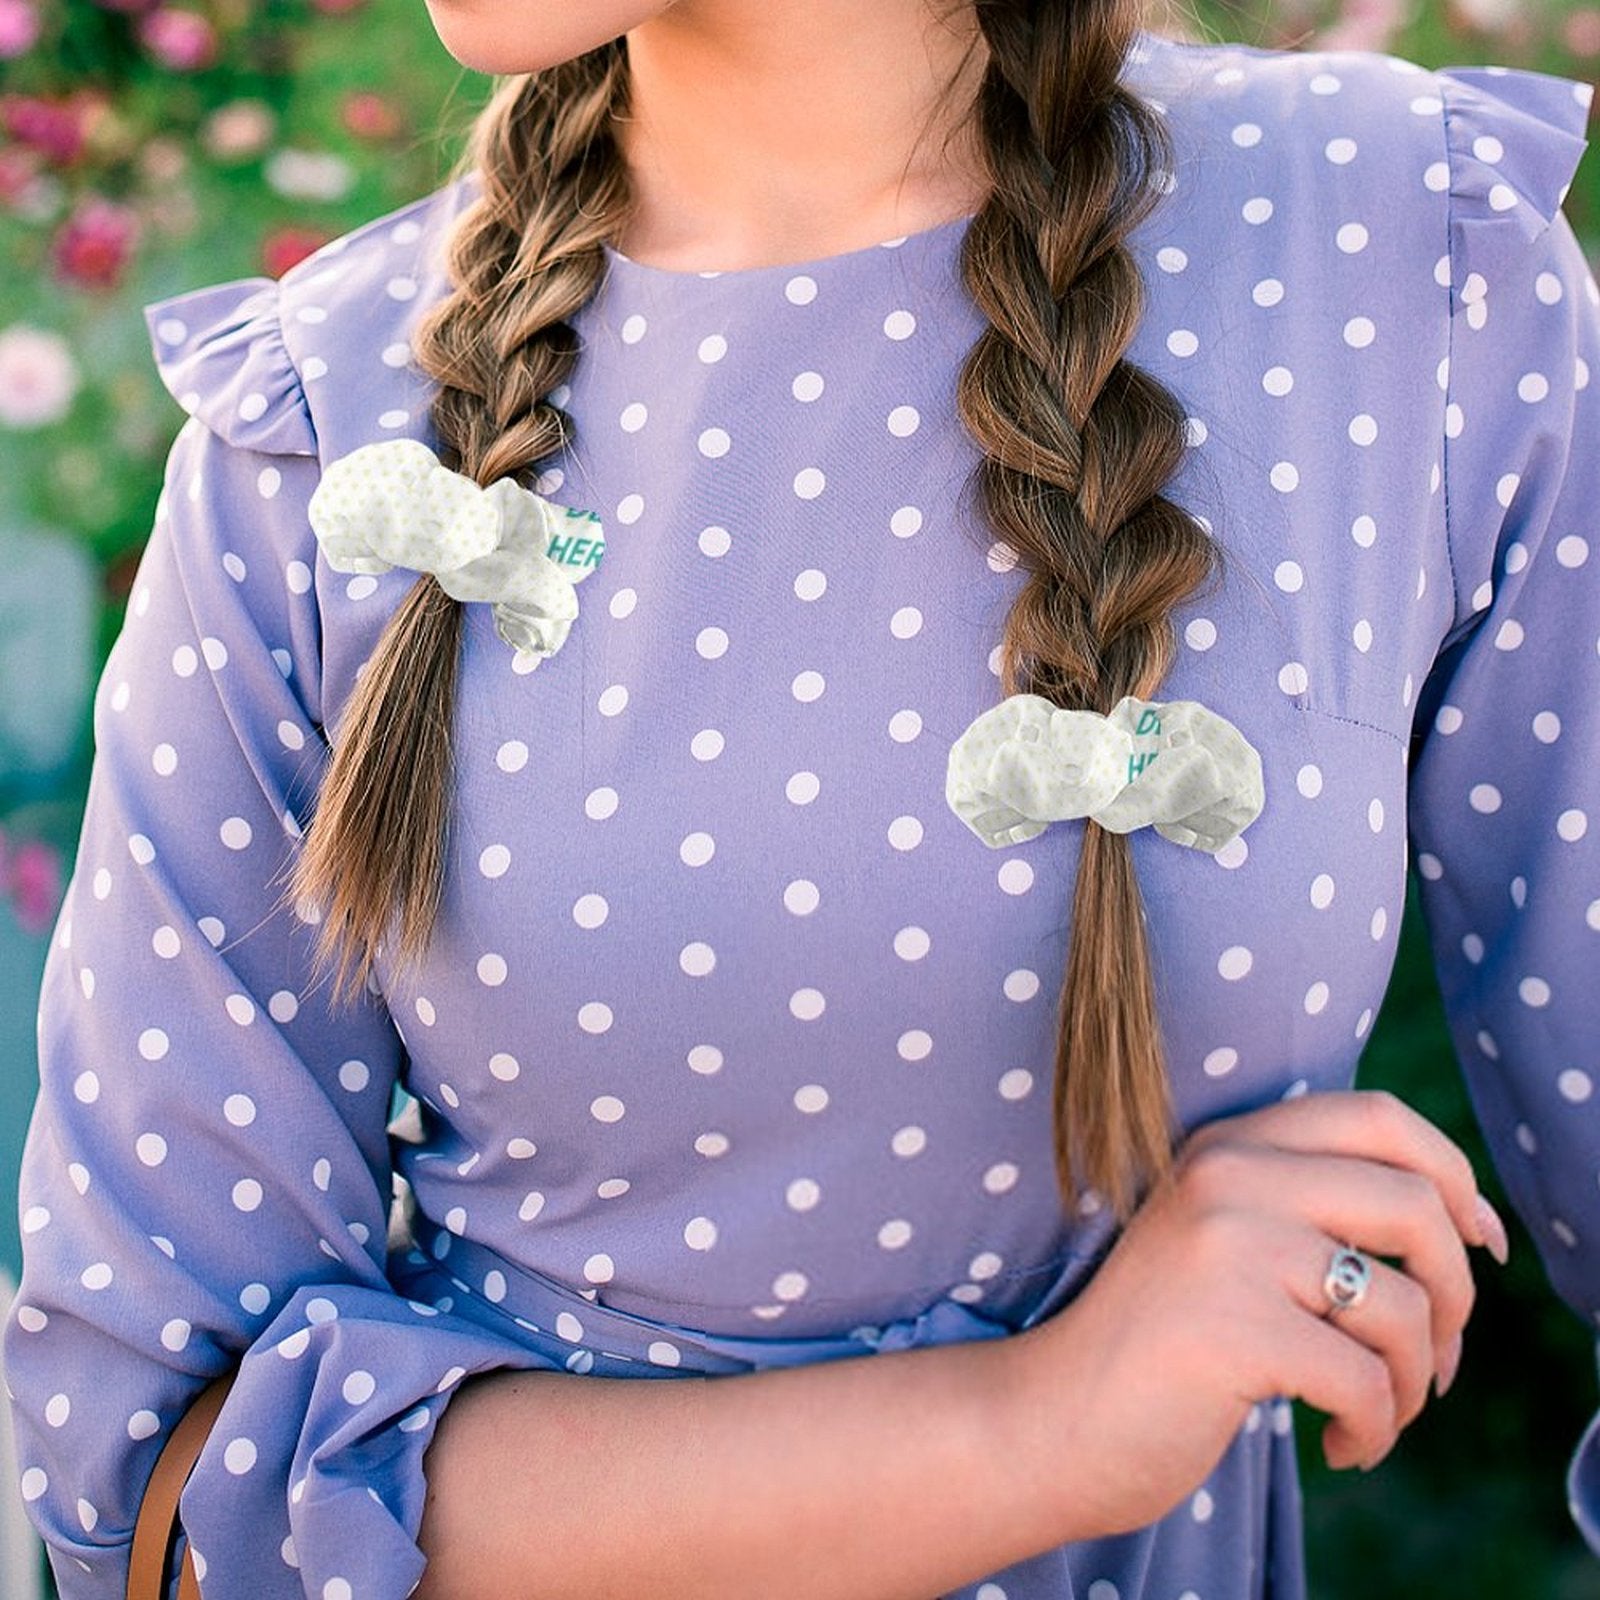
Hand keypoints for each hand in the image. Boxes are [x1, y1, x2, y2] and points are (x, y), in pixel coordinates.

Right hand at [1011, 1088, 1508, 1540]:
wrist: (1056, 1415)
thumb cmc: (1161, 1340)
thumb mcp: (1226, 1238)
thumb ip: (1309, 1204)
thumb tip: (1462, 1221)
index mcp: (1229, 1143)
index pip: (1380, 1116)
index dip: (1455, 1175)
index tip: (1480, 1243)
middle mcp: (1228, 1174)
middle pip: (1414, 1204)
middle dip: (1458, 1295)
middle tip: (1436, 1361)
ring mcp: (1227, 1245)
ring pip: (1404, 1306)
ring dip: (1414, 1384)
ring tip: (1373, 1416)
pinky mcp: (1234, 1329)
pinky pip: (1368, 1382)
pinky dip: (1375, 1430)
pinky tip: (1339, 1446)